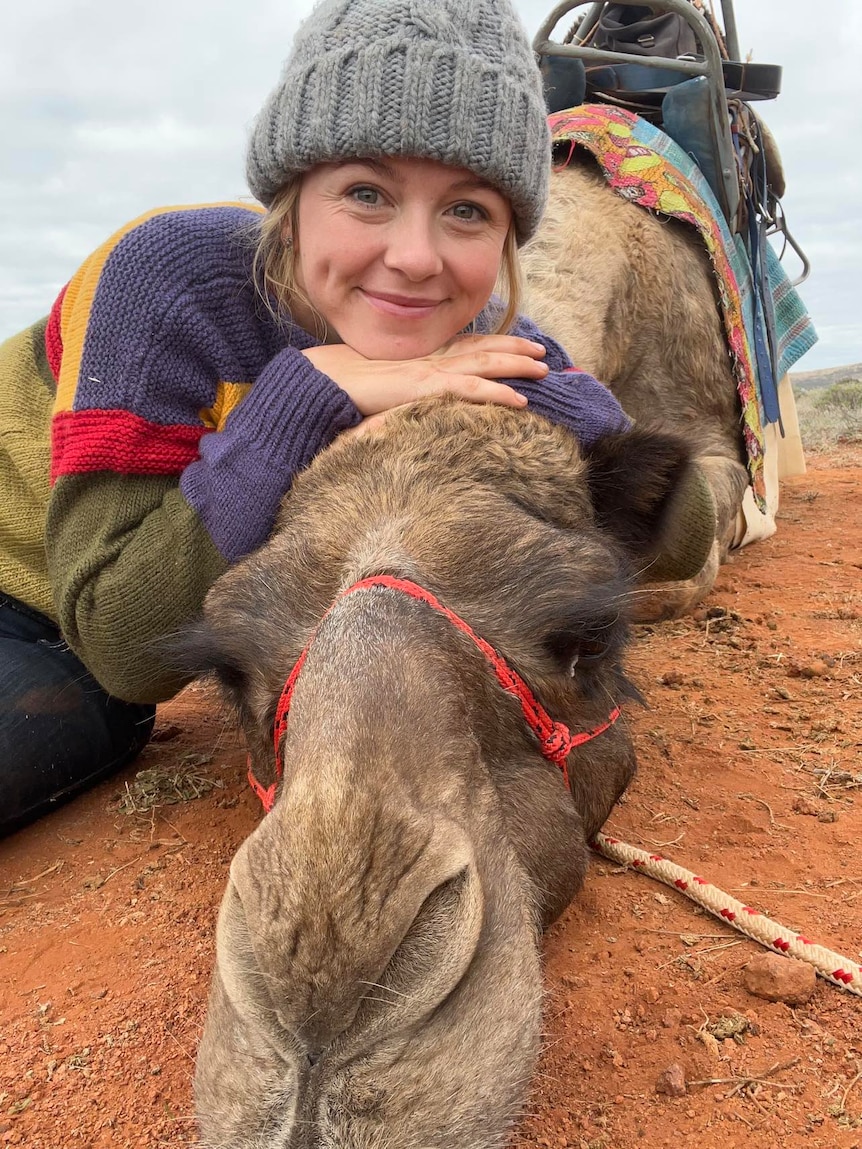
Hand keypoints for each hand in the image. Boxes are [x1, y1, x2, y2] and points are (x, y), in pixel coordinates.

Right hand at [301, 334, 547, 416]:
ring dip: (516, 365)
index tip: (517, 346)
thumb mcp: (376, 389)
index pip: (463, 347)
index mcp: (417, 358)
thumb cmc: (338, 388)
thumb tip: (404, 405)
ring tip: (543, 369)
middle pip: (480, 349)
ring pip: (483, 364)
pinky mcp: (423, 388)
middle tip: (543, 353)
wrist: (317, 384)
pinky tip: (521, 401)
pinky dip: (497, 393)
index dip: (493, 345)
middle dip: (514, 349)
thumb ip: (396, 392)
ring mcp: (427, 371)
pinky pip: (469, 390)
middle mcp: (427, 359)